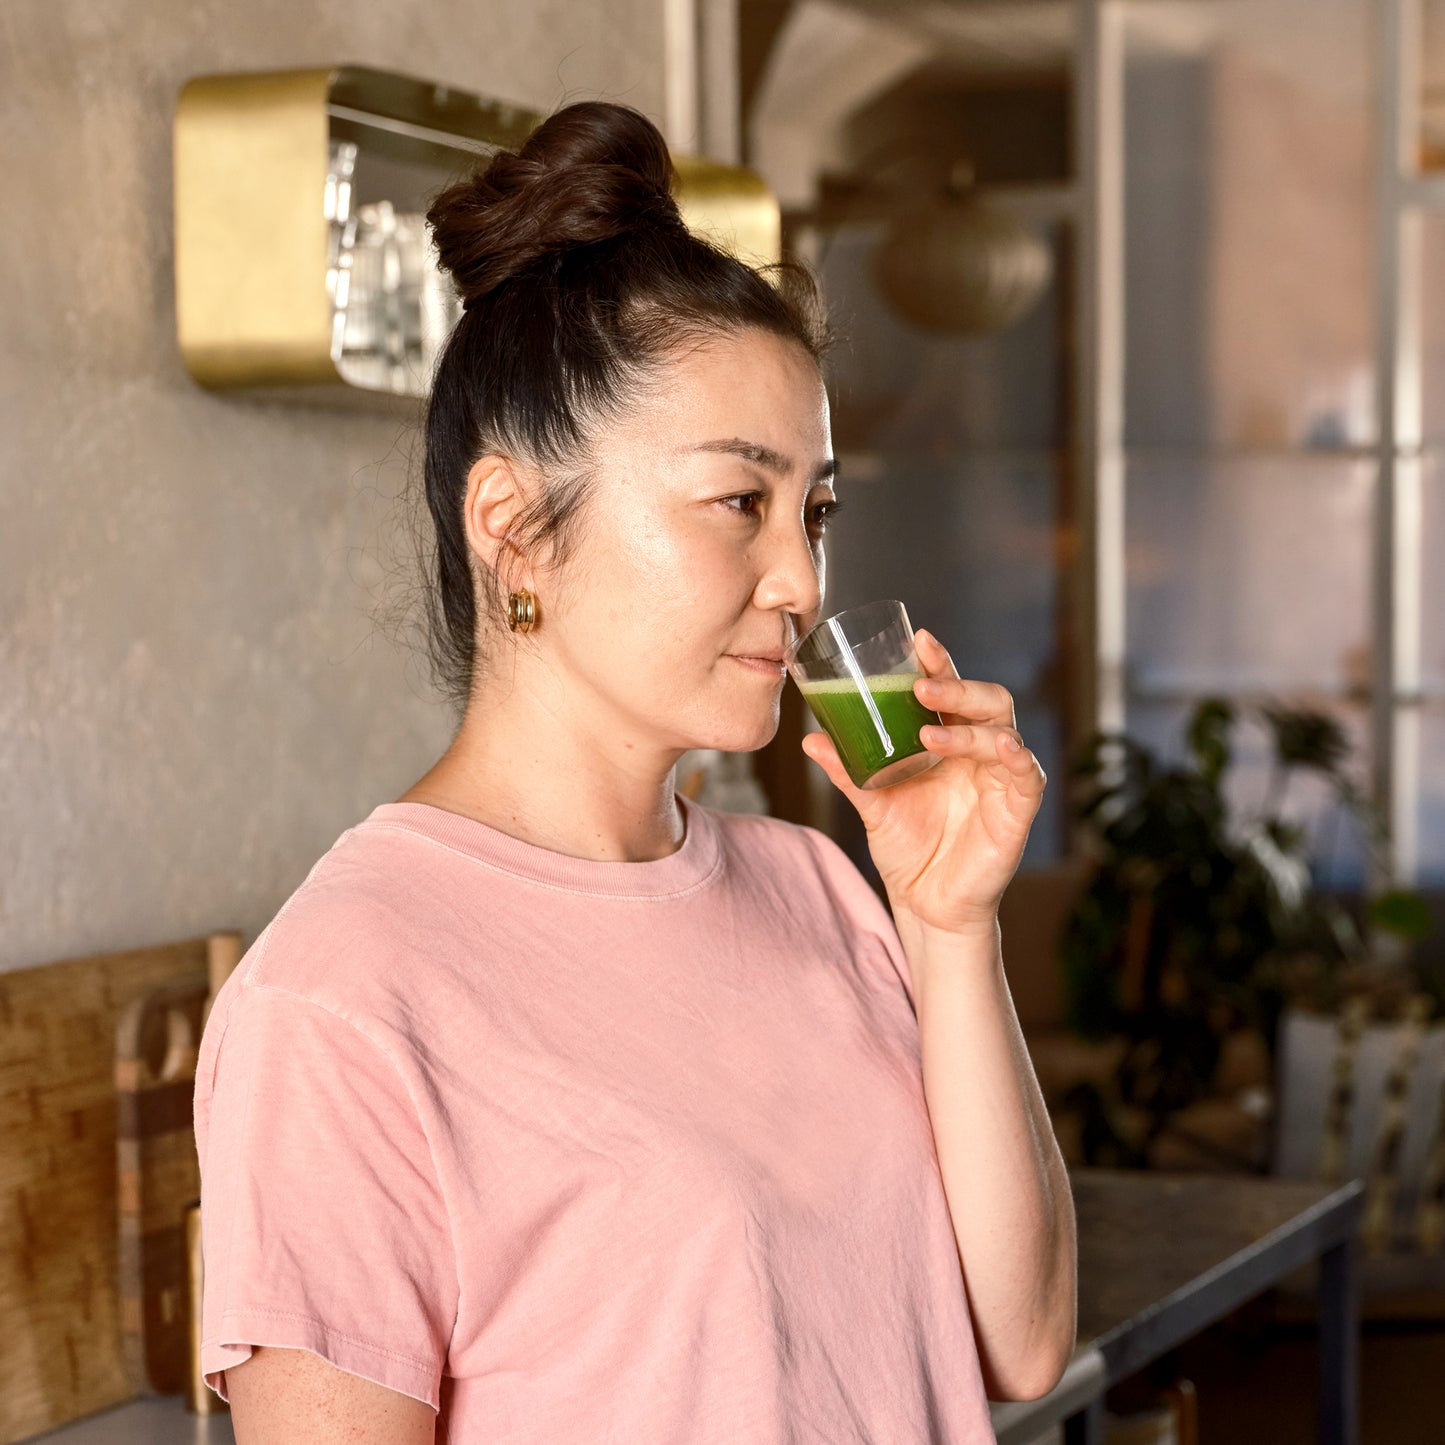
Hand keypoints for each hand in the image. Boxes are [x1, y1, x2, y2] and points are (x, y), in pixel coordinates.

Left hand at [800, 628, 1045, 935]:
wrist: (925, 903)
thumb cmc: (906, 847)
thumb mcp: (872, 803)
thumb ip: (847, 771)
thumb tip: (810, 739)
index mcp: (949, 740)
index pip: (951, 690)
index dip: (940, 662)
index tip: (918, 639)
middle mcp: (979, 752)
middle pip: (984, 700)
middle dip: (956, 686)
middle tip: (921, 683)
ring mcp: (1001, 778)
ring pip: (1003, 731)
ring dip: (968, 727)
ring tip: (929, 733)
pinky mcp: (1017, 809)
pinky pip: (1027, 775)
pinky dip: (1016, 757)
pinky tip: (1001, 747)